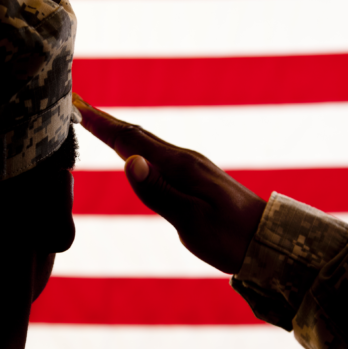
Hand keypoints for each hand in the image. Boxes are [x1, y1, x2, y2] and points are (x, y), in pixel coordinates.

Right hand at [74, 93, 265, 274]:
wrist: (269, 241)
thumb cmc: (230, 236)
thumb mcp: (190, 219)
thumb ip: (158, 191)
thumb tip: (129, 162)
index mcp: (179, 166)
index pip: (132, 140)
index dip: (102, 125)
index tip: (78, 107)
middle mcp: (184, 159)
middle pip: (137, 135)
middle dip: (106, 122)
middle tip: (78, 108)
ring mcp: (191, 167)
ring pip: (147, 144)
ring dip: (120, 132)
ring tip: (97, 124)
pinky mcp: (196, 178)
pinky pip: (157, 155)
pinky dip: (137, 147)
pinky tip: (134, 152)